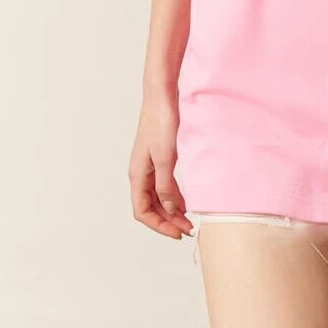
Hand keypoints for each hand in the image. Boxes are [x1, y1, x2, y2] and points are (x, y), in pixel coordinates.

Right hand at [128, 91, 193, 239]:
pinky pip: (164, 184)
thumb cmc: (161, 122)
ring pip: (158, 197)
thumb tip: (170, 211)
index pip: (142, 211)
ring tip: (189, 219)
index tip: (177, 233)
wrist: (163, 94)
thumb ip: (166, 186)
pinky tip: (186, 200)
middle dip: (168, 221)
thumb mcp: (166, 157)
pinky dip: (174, 196)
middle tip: (188, 229)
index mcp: (137, 174)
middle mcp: (141, 172)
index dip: (159, 226)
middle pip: (150, 207)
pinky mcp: (159, 157)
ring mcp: (150, 165)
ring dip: (172, 210)